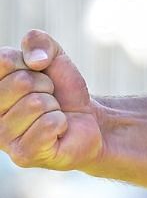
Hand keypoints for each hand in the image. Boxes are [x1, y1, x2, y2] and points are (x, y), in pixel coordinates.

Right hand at [1, 31, 100, 171]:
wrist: (88, 120)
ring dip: (54, 106)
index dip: (29, 62)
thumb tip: (35, 60)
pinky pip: (49, 124)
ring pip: (36, 104)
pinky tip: (57, 130)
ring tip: (53, 114)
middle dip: (45, 85)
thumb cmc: (62, 90)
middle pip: (21, 82)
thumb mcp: (53, 57)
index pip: (4, 61)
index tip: (36, 73)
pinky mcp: (23, 155)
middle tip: (49, 96)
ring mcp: (3, 138)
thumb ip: (38, 43)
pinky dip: (61, 122)